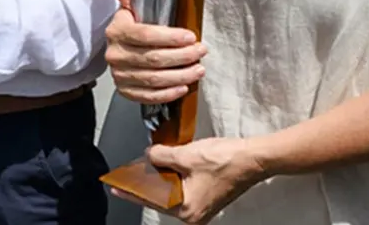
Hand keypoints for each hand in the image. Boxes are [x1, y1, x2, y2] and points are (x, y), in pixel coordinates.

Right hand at [104, 0, 206, 104]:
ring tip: (199, 69)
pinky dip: (167, 94)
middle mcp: (115, 55)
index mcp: (116, 31)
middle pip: (153, 58)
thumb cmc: (129, 26)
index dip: (170, 38)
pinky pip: (148, 96)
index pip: (145, 35)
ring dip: (180, 75)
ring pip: (154, 78)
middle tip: (201, 51)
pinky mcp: (125, 91)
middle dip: (181, 56)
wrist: (117, 51)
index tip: (191, 36)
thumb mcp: (127, 7)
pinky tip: (183, 87)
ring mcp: (119, 75)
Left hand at [111, 138, 265, 222]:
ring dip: (158, 178)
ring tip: (142, 168)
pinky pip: (181, 188)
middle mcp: (193, 213)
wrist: (252, 158)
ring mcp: (201, 206)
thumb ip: (160, 157)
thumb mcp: (184, 155)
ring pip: (171, 191)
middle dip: (145, 183)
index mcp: (187, 210)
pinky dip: (171, 177)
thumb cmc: (223, 160)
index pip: (151, 200)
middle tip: (127, 174)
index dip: (132, 191)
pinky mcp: (206, 196)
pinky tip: (162, 165)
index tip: (115, 186)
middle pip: (160, 197)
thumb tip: (148, 156)